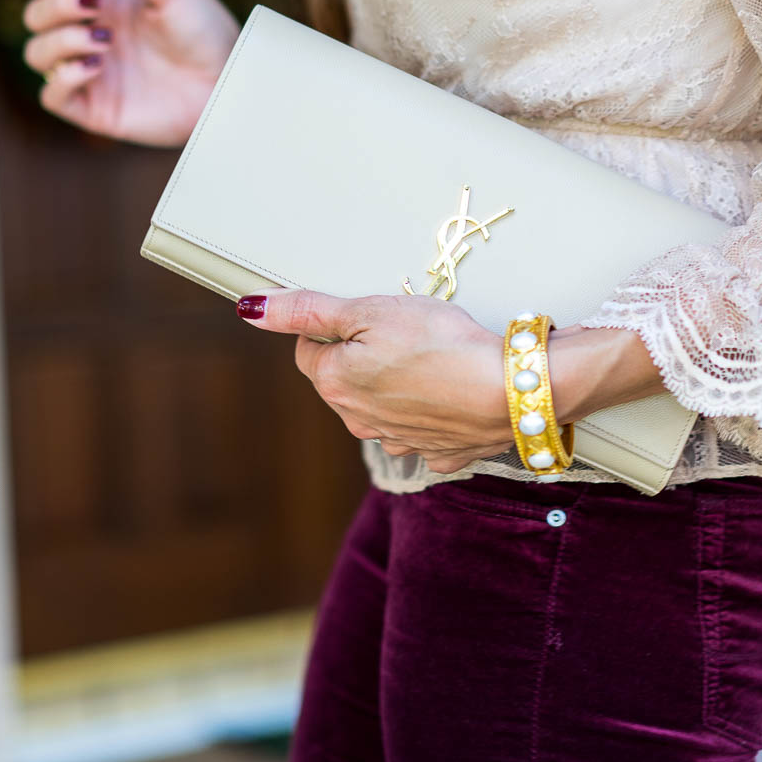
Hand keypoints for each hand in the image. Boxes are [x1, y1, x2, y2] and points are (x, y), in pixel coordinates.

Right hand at [21, 0, 239, 144]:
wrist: (228, 80)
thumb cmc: (207, 30)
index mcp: (107, 5)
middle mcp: (93, 37)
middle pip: (35, 17)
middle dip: (54, 6)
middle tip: (93, 7)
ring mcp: (92, 74)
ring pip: (36, 54)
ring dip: (59, 40)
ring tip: (102, 41)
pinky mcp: (97, 109)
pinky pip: (52, 96)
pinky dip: (63, 77)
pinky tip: (96, 65)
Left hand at [238, 290, 667, 472]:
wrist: (511, 391)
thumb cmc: (443, 344)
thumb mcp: (370, 310)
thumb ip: (307, 310)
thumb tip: (250, 308)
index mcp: (336, 384)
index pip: (309, 348)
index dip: (336, 325)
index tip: (370, 316)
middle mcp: (358, 421)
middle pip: (344, 379)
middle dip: (365, 355)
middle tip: (406, 334)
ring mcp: (399, 443)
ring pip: (381, 406)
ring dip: (397, 385)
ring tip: (434, 361)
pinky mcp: (438, 453)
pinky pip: (423, 429)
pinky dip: (432, 412)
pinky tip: (452, 395)